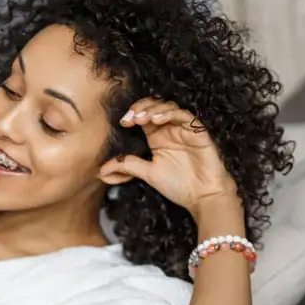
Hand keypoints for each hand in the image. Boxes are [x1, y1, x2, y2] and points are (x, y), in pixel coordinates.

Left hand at [99, 98, 238, 219]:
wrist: (203, 197)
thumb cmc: (179, 185)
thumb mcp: (148, 174)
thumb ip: (128, 167)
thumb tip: (102, 171)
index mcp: (157, 136)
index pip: (143, 116)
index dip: (133, 113)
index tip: (123, 122)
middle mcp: (170, 130)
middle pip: (155, 106)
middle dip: (141, 107)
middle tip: (130, 117)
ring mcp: (185, 130)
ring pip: (169, 107)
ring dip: (154, 109)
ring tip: (142, 118)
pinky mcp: (199, 133)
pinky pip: (186, 117)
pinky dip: (171, 114)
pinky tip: (159, 119)